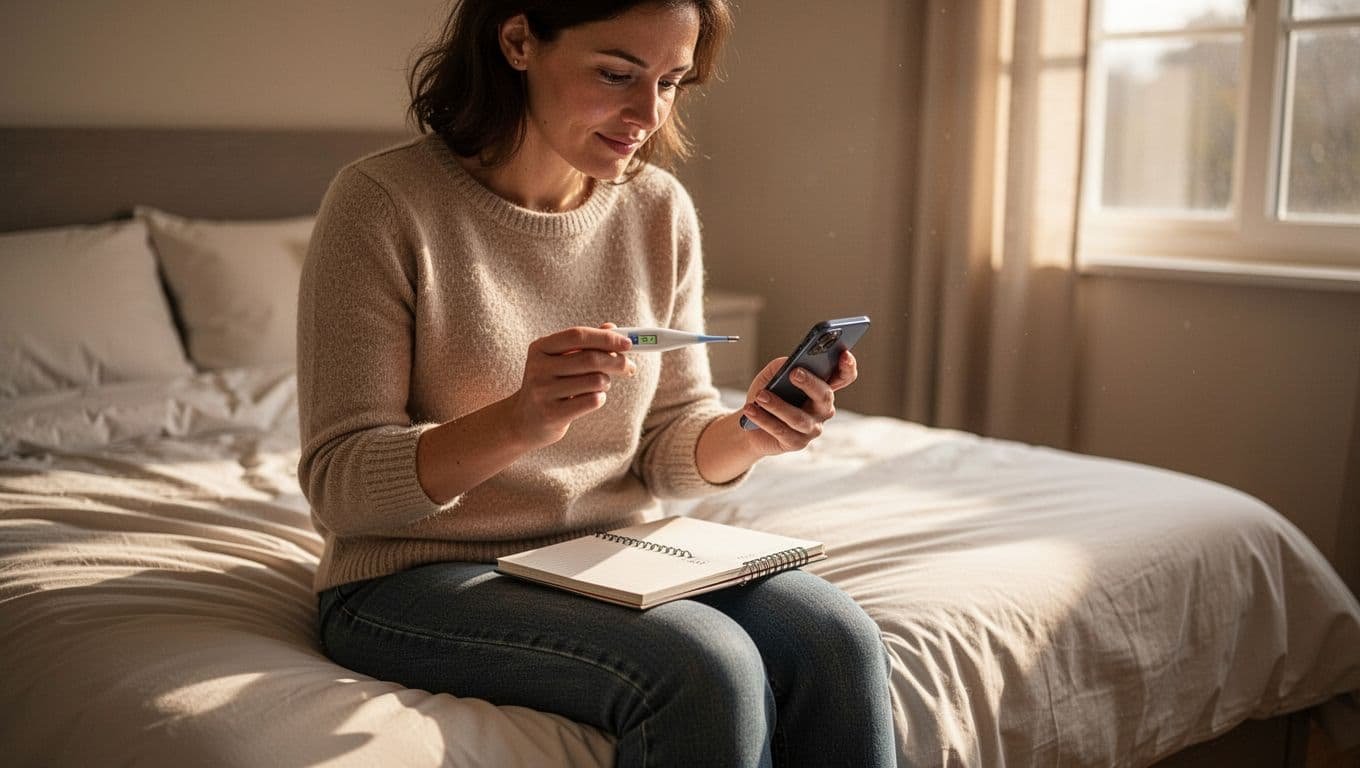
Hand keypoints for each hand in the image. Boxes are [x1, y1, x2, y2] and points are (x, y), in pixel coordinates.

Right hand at [508, 324, 636, 447]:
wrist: (523, 421)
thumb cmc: (550, 384)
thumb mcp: (560, 360)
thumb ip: (584, 344)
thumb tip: (612, 328)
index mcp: (540, 348)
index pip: (578, 336)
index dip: (606, 338)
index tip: (629, 343)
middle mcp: (538, 367)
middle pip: (590, 358)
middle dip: (617, 362)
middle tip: (630, 367)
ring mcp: (543, 391)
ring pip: (595, 381)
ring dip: (606, 382)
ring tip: (599, 385)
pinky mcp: (552, 414)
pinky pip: (592, 401)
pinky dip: (599, 398)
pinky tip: (590, 399)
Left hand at [739, 350, 857, 455]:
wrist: (750, 423)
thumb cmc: (766, 395)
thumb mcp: (771, 376)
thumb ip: (781, 366)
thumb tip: (789, 363)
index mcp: (822, 388)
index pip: (843, 377)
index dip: (847, 367)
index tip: (844, 354)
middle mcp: (822, 409)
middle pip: (824, 395)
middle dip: (810, 383)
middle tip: (794, 373)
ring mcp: (812, 428)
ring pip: (799, 417)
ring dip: (778, 405)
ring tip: (760, 396)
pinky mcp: (796, 443)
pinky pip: (781, 431)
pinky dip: (764, 419)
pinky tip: (751, 410)